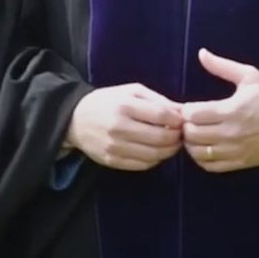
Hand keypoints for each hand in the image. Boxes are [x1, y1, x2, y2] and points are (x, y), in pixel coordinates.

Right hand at [66, 83, 182, 170]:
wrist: (75, 119)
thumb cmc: (108, 101)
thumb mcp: (131, 92)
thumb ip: (158, 100)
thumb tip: (183, 111)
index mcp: (125, 106)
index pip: (161, 116)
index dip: (177, 120)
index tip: (182, 121)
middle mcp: (119, 128)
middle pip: (160, 138)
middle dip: (176, 137)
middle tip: (180, 134)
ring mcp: (115, 147)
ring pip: (153, 155)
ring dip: (169, 151)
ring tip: (171, 144)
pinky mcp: (111, 161)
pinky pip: (141, 165)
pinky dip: (155, 160)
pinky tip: (157, 152)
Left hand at [182, 48, 258, 172]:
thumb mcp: (248, 76)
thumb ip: (222, 66)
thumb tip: (201, 53)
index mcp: (231, 110)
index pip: (194, 115)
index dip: (186, 110)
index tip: (189, 108)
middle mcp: (231, 133)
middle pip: (192, 134)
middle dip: (186, 126)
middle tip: (190, 121)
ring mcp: (234, 151)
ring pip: (198, 152)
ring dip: (191, 143)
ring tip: (196, 133)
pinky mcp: (239, 163)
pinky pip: (210, 166)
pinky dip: (201, 158)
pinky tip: (204, 147)